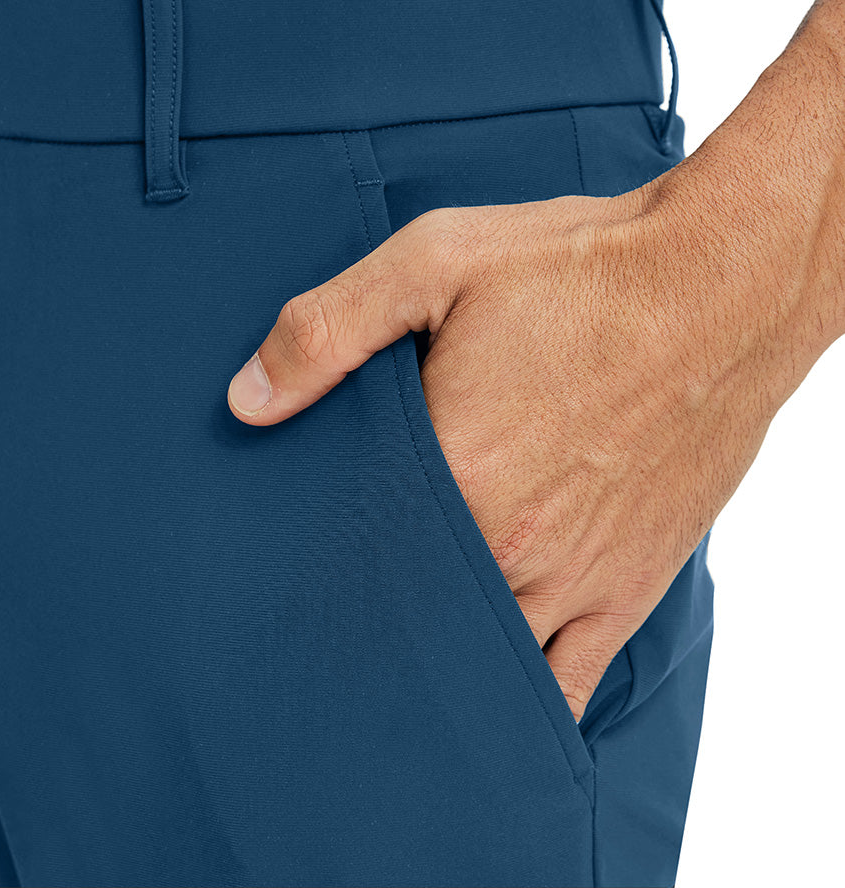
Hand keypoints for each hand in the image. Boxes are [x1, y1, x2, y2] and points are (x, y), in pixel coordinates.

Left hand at [226, 146, 803, 721]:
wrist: (720, 285)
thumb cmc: (580, 268)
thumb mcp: (437, 260)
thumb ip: (331, 329)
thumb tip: (248, 398)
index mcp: (453, 470)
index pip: (345, 552)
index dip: (304, 560)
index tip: (273, 570)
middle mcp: (509, 545)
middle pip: (402, 614)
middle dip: (358, 615)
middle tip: (316, 618)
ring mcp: (573, 578)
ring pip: (475, 660)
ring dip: (427, 661)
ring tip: (380, 664)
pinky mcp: (629, 586)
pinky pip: (565, 683)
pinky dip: (519, 701)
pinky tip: (481, 707)